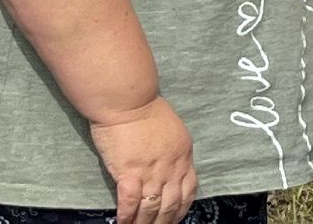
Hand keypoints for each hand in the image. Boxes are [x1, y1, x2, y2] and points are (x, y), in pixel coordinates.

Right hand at [89, 95, 196, 223]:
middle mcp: (171, 166)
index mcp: (184, 155)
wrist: (128, 101)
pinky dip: (127, 216)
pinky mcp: (129, 172)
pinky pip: (130, 202)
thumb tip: (168, 170)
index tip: (175, 219)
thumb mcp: (172, 131)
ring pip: (151, 208)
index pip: (189, 190)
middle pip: (171, 204)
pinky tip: (122, 222)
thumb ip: (173, 153)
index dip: (181, 209)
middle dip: (164, 222)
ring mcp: (151, 170)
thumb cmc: (147, 111)